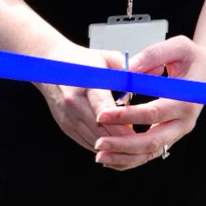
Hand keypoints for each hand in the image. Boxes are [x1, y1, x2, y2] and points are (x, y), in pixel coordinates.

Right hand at [35, 41, 136, 158]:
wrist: (51, 66)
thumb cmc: (82, 61)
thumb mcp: (107, 58)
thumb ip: (129, 70)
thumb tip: (155, 73)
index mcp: (86, 83)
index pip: (103, 108)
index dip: (119, 123)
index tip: (136, 131)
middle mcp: (74, 104)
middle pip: (100, 129)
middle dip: (122, 140)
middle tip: (143, 144)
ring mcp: (68, 118)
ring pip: (94, 140)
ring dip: (114, 147)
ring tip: (134, 148)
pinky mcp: (66, 127)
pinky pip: (87, 143)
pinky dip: (103, 147)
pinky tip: (118, 146)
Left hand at [93, 35, 205, 167]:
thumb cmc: (192, 57)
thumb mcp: (178, 46)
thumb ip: (153, 55)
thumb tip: (128, 71)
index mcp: (187, 99)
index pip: (153, 113)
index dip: (126, 116)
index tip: (102, 114)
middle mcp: (185, 121)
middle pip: (152, 141)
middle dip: (123, 144)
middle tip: (99, 143)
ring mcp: (178, 131)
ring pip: (150, 152)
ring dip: (125, 156)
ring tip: (100, 155)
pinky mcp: (171, 136)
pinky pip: (150, 153)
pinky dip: (131, 159)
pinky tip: (111, 158)